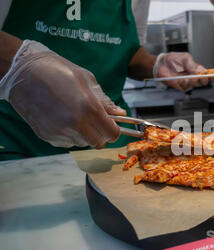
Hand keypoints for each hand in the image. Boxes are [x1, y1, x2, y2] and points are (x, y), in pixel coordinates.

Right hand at [0, 40, 124, 148]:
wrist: (22, 72)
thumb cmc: (56, 70)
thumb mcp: (86, 80)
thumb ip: (104, 100)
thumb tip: (120, 113)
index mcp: (89, 108)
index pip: (112, 133)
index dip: (115, 130)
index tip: (113, 126)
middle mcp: (75, 123)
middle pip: (99, 143)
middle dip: (101, 135)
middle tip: (97, 123)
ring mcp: (60, 132)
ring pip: (83, 143)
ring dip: (85, 134)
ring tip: (76, 116)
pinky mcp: (47, 136)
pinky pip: (67, 142)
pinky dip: (70, 135)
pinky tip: (63, 118)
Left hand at [154, 52, 213, 90]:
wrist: (160, 64)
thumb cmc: (172, 59)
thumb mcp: (185, 58)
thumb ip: (193, 64)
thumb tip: (200, 71)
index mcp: (197, 69)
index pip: (208, 74)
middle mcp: (194, 77)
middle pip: (204, 82)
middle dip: (204, 80)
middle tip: (202, 77)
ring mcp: (187, 82)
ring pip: (195, 85)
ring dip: (194, 81)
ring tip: (189, 77)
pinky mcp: (180, 86)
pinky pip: (185, 87)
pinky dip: (184, 83)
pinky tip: (180, 79)